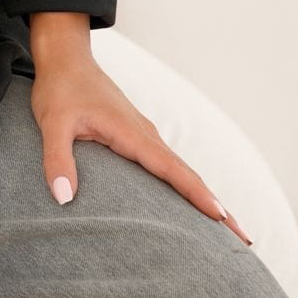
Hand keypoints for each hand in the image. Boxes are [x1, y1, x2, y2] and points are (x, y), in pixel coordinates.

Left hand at [26, 14, 252, 245]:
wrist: (66, 58)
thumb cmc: (59, 89)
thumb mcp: (52, 124)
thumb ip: (57, 160)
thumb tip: (63, 198)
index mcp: (132, 133)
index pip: (172, 169)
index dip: (197, 195)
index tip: (222, 218)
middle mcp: (147, 135)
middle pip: (189, 175)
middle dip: (218, 207)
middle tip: (245, 239)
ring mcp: (145, 136)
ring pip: (182, 172)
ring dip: (206, 198)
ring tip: (228, 231)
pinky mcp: (138, 137)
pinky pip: (169, 167)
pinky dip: (187, 187)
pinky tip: (191, 204)